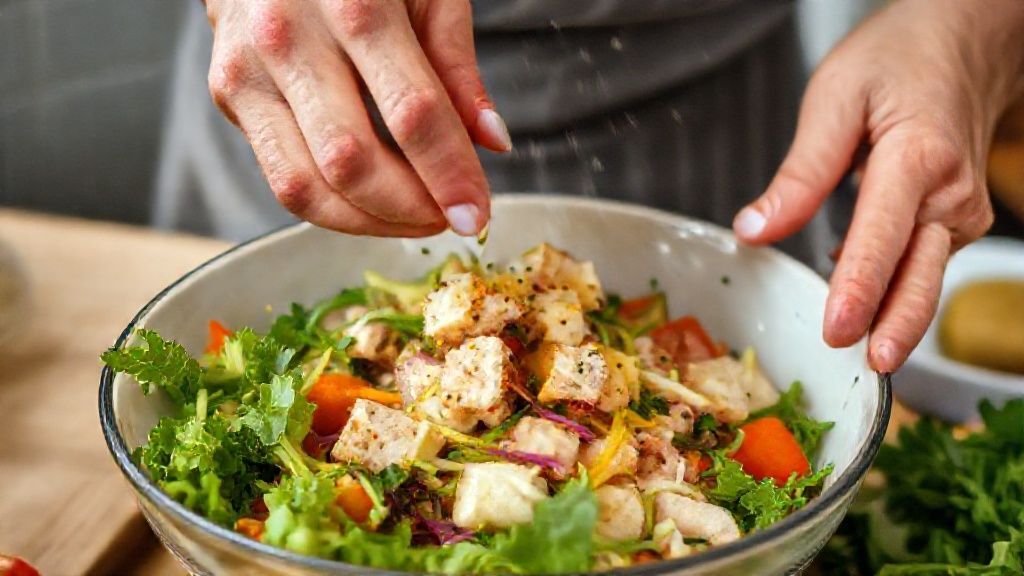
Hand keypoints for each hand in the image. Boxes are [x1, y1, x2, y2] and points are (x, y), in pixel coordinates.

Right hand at [204, 0, 510, 236]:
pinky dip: (333, 208)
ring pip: (306, 185)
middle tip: (449, 218)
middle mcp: (290, 36)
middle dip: (410, 207)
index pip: (411, 112)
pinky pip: (281, 178)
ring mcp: (249, 69)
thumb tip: (491, 143)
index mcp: (354, 0)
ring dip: (369, 221)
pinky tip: (372, 204)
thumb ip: (457, 65)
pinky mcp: (228, 94)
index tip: (475, 213)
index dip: (449, 173)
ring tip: (414, 219)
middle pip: (352, 160)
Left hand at [733, 0, 1023, 371]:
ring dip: (898, 318)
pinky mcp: (954, 221)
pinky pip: (923, 264)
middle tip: (870, 365)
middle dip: (895, 324)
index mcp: (918, 156)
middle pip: (921, 273)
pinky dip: (897, 292)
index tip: (838, 328)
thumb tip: (755, 229)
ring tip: (866, 356)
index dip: (860, 287)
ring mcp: (959, 211)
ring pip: (927, 277)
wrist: (961, 43)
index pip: (883, 235)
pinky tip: (864, 313)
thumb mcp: (835, 98)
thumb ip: (798, 173)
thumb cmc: (897, 61)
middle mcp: (949, 192)